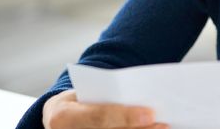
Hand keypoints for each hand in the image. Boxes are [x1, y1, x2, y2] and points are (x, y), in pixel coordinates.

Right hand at [43, 90, 166, 128]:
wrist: (57, 119)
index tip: (150, 113)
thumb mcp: (82, 94)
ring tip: (161, 128)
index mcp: (63, 117)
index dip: (126, 116)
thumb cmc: (75, 103)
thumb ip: (105, 97)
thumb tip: (140, 98)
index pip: (99, 117)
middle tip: (162, 123)